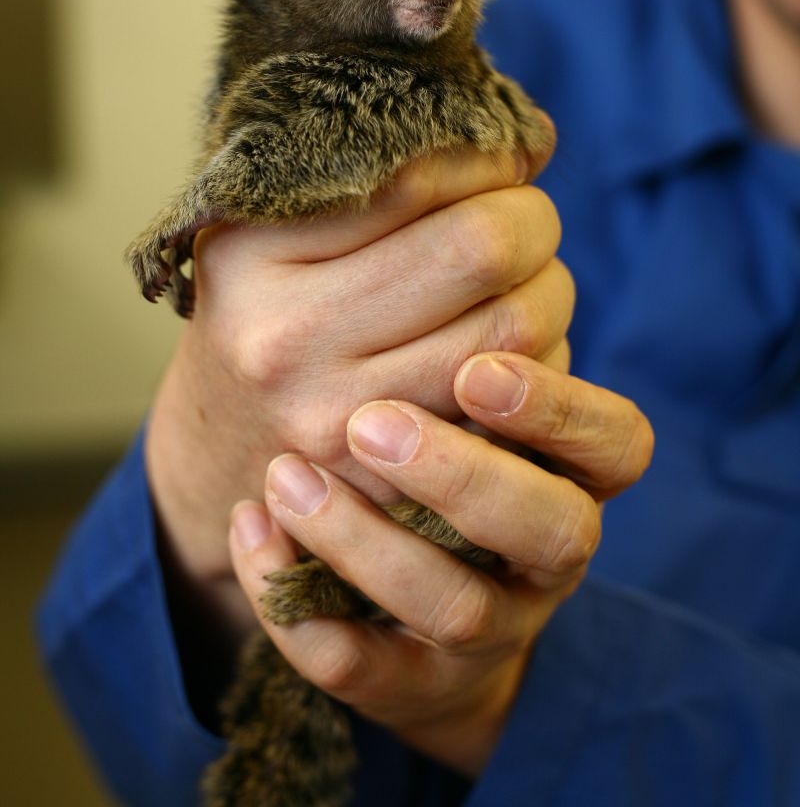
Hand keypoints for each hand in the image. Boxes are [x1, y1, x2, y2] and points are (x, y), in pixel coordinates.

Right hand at [145, 136, 563, 631]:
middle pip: (483, 247)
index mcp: (250, 252)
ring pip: (516, 328)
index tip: (499, 161)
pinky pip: (515, 406)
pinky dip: (542, 364)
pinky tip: (513, 351)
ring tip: (524, 282)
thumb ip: (373, 176)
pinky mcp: (391, 485)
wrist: (217, 450)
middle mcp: (285, 339)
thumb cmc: (265, 315)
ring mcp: (337, 422)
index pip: (419, 174)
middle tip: (525, 220)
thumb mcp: (274, 232)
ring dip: (549, 291)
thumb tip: (527, 139)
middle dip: (533, 220)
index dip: (487, 158)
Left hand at [229, 353, 652, 776]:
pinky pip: (357, 666)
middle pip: (552, 530)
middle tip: (373, 423)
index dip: (562, 410)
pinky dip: (295, 603)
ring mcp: (486, 628)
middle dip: (464, 476)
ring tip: (286, 474)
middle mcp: (546, 557)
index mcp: (574, 475)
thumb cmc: (443, 452)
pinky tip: (253, 529)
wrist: (412, 605)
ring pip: (452, 607)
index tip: (476, 369)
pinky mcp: (409, 683)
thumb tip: (427, 222)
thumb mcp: (471, 394)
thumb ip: (464, 327)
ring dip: (364, 539)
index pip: (619, 445)